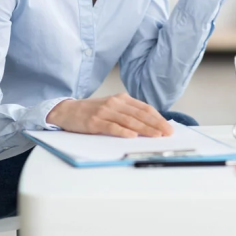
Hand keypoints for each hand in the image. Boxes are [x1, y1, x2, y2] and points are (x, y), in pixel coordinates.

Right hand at [47, 93, 172, 137]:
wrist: (67, 111)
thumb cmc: (92, 111)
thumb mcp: (112, 107)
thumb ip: (128, 113)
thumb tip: (150, 125)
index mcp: (122, 99)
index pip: (145, 108)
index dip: (158, 118)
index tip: (168, 127)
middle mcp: (115, 103)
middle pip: (140, 115)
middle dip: (156, 125)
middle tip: (167, 133)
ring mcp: (105, 111)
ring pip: (129, 121)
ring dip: (145, 129)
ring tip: (156, 136)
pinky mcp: (95, 121)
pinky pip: (112, 127)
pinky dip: (123, 132)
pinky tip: (133, 136)